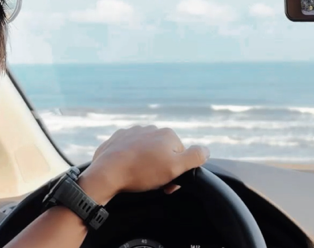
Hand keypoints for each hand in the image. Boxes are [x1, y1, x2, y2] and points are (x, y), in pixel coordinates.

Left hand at [77, 126, 208, 203]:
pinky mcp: (118, 139)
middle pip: (163, 152)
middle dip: (161, 168)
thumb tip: (206, 150)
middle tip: (154, 184)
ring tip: (139, 178)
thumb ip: (195, 157)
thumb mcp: (175, 168)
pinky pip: (130, 150)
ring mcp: (133, 132)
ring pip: (146, 151)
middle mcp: (151, 128)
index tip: (169, 184)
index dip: (177, 172)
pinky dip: (131, 160)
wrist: (107, 173)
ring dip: (146, 164)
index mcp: (167, 134)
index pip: (180, 156)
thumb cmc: (141, 172)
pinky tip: (127, 171)